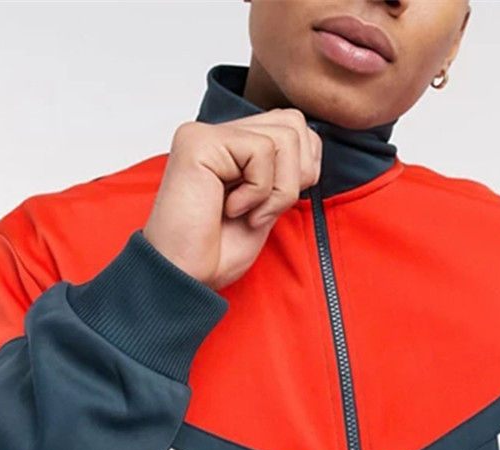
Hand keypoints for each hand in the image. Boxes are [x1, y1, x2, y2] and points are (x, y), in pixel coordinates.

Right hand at [143, 108, 321, 290]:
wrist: (186, 276)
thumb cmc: (217, 252)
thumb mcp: (267, 207)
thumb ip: (285, 173)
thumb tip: (313, 148)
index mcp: (234, 146)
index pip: (293, 125)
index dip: (302, 167)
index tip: (274, 204)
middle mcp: (219, 134)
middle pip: (294, 123)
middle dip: (295, 177)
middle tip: (263, 210)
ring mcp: (207, 134)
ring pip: (285, 136)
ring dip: (278, 189)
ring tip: (247, 212)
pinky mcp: (199, 141)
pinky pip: (262, 151)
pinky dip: (259, 191)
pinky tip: (231, 208)